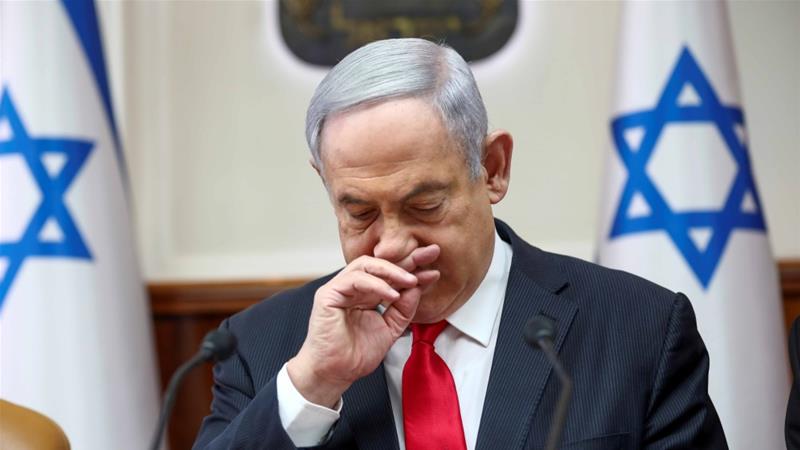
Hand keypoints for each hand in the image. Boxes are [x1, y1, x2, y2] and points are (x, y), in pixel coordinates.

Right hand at [286, 244, 439, 407]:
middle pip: (381, 264)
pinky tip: (392, 294)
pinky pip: (355, 279)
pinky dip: (376, 284)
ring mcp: (340, 288)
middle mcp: (353, 287)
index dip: (413, 270)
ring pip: (366, 265)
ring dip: (392, 271)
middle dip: (407, 259)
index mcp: (367, 294)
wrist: (336, 374)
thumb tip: (418, 287)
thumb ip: (403, 309)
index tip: (434, 271)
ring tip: (411, 280)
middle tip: (429, 255)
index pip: (391, 275)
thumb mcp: (390, 329)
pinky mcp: (329, 294)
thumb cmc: (355, 355)